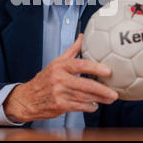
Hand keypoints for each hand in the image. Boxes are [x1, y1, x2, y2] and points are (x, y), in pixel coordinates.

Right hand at [3, 34, 118, 122]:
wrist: (28, 98)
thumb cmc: (45, 79)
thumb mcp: (57, 62)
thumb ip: (72, 50)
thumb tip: (83, 36)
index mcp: (60, 66)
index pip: (80, 65)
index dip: (95, 68)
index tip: (108, 71)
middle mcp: (59, 79)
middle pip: (85, 85)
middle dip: (102, 90)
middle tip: (114, 92)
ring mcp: (59, 93)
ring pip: (84, 97)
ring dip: (99, 99)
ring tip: (110, 98)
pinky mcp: (60, 106)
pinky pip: (79, 107)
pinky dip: (89, 106)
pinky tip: (95, 104)